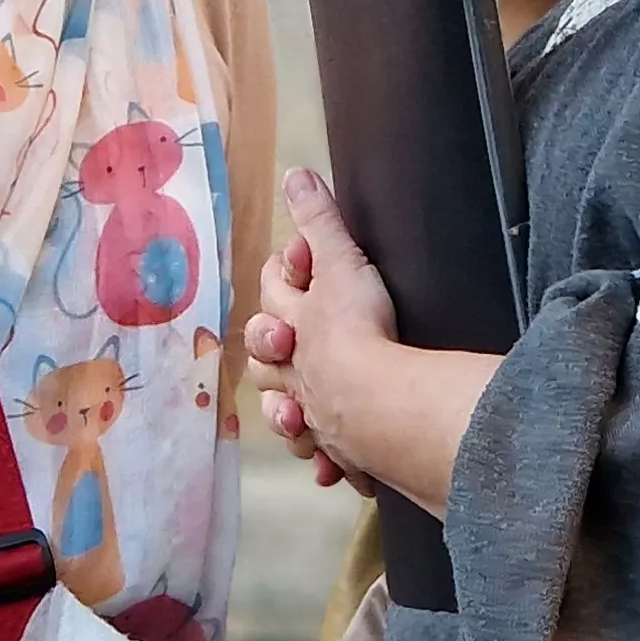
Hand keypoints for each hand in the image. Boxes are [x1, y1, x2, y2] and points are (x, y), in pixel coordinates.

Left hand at [241, 168, 400, 495]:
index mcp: (291, 322)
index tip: (297, 261)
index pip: (273, 290)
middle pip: (265, 357)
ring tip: (297, 408)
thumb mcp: (340, 263)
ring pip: (285, 409)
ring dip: (288, 407)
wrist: (375, 404)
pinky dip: (327, 458)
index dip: (283, 273)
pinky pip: (326, 454)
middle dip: (270, 348)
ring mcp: (312, 410)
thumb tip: (295, 173)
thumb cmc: (357, 328)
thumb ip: (321, 220)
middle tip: (287, 340)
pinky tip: (334, 467)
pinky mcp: (338, 447)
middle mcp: (293, 368)